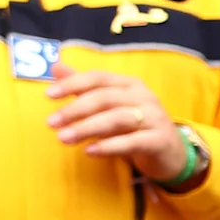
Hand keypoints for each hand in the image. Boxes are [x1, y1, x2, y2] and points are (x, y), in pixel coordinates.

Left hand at [43, 65, 183, 171]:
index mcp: (129, 84)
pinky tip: (89, 151)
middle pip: (105, 98)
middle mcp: (143, 97)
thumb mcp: (109, 105)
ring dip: (87, 128)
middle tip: (51, 123)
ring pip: (117, 119)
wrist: (171, 152)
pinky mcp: (160, 140)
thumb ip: (84, 87)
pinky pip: (132, 142)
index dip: (72, 84)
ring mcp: (154, 118)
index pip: (97, 78)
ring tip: (63, 138)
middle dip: (75, 110)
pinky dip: (109, 146)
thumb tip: (56, 67)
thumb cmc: (134, 126)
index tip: (48, 95)